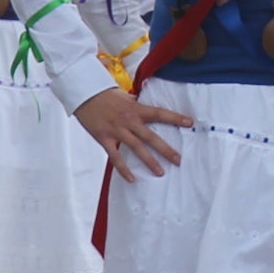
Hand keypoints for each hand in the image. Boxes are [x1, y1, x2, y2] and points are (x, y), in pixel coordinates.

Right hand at [74, 86, 192, 180]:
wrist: (84, 94)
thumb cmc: (104, 94)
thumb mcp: (125, 96)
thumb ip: (137, 106)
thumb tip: (149, 112)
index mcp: (135, 109)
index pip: (159, 113)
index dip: (175, 118)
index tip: (189, 123)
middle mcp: (128, 120)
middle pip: (151, 137)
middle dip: (166, 149)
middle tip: (178, 160)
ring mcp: (116, 131)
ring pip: (136, 148)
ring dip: (149, 161)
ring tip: (160, 172)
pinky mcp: (104, 139)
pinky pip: (116, 157)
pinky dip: (124, 169)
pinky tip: (132, 179)